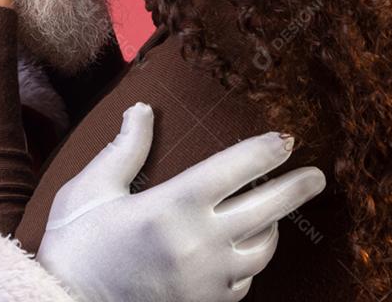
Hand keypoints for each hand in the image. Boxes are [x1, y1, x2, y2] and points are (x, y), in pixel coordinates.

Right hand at [36, 103, 326, 301]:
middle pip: (266, 210)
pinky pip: (244, 282)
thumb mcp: (91, 188)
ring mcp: (206, 279)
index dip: (265, 151)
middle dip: (297, 189)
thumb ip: (125, 149)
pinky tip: (243, 249)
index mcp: (171, 206)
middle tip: (316, 175)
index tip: (286, 138)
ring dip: (273, 227)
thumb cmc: (75, 243)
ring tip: (273, 211)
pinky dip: (250, 261)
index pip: (233, 169)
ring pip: (262, 250)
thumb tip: (141, 110)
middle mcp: (198, 243)